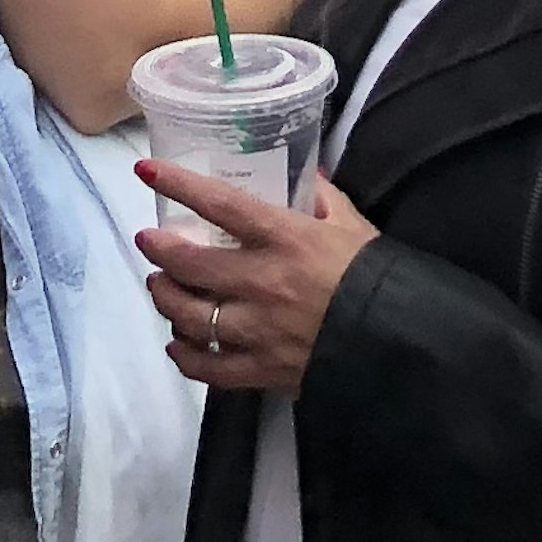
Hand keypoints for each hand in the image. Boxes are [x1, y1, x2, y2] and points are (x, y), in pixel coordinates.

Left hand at [136, 162, 376, 396]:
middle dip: (160, 250)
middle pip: (190, 264)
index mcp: (283, 238)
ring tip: (160, 285)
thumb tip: (304, 172)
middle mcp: (261, 282)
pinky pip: (207, 367)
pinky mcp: (260, 370)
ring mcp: (256, 330)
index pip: (219, 205)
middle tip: (149, 241)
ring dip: (166, 298)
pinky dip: (185, 355)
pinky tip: (178, 343)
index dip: (178, 185)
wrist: (395, 338)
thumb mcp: (349, 223)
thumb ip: (321, 196)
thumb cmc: (371, 273)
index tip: (147, 171)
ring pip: (189, 316)